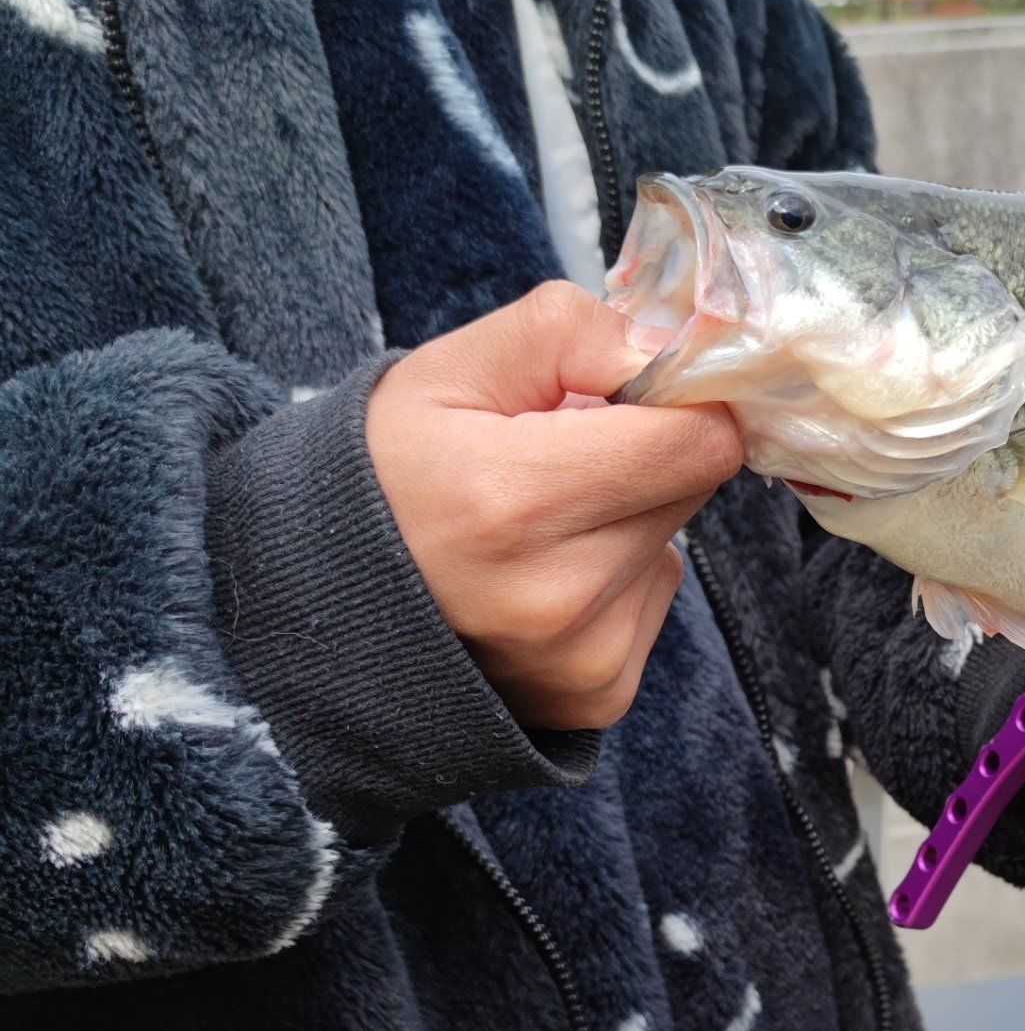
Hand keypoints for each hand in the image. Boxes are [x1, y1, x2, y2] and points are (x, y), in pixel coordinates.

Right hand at [365, 281, 741, 728]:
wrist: (320, 596)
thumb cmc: (386, 469)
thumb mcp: (453, 368)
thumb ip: (569, 333)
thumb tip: (670, 349)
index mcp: (518, 500)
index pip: (697, 443)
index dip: (680, 401)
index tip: (632, 393)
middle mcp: (558, 596)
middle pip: (689, 489)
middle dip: (642, 453)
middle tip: (560, 454)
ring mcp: (581, 659)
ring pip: (670, 547)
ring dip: (625, 520)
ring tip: (533, 525)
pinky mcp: (596, 697)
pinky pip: (652, 604)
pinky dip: (614, 581)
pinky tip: (538, 579)